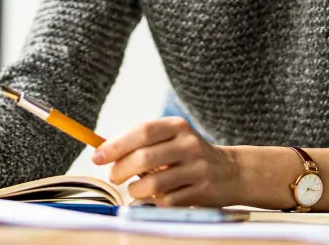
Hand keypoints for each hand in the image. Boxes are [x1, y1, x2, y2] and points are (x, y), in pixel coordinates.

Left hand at [91, 117, 238, 205]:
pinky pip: (168, 201)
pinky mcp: (202, 191)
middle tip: (113, 177)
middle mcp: (189, 144)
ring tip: (135, 189)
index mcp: (177, 126)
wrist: (231, 172)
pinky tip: (155, 197)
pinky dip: (154, 202)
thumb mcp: (170, 139)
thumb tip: (102, 151)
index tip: (97, 157)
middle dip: (121, 170)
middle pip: (144, 158)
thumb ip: (141, 143)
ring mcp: (197, 168)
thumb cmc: (187, 155)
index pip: (141, 132)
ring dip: (136, 190)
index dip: (116, 145)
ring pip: (153, 184)